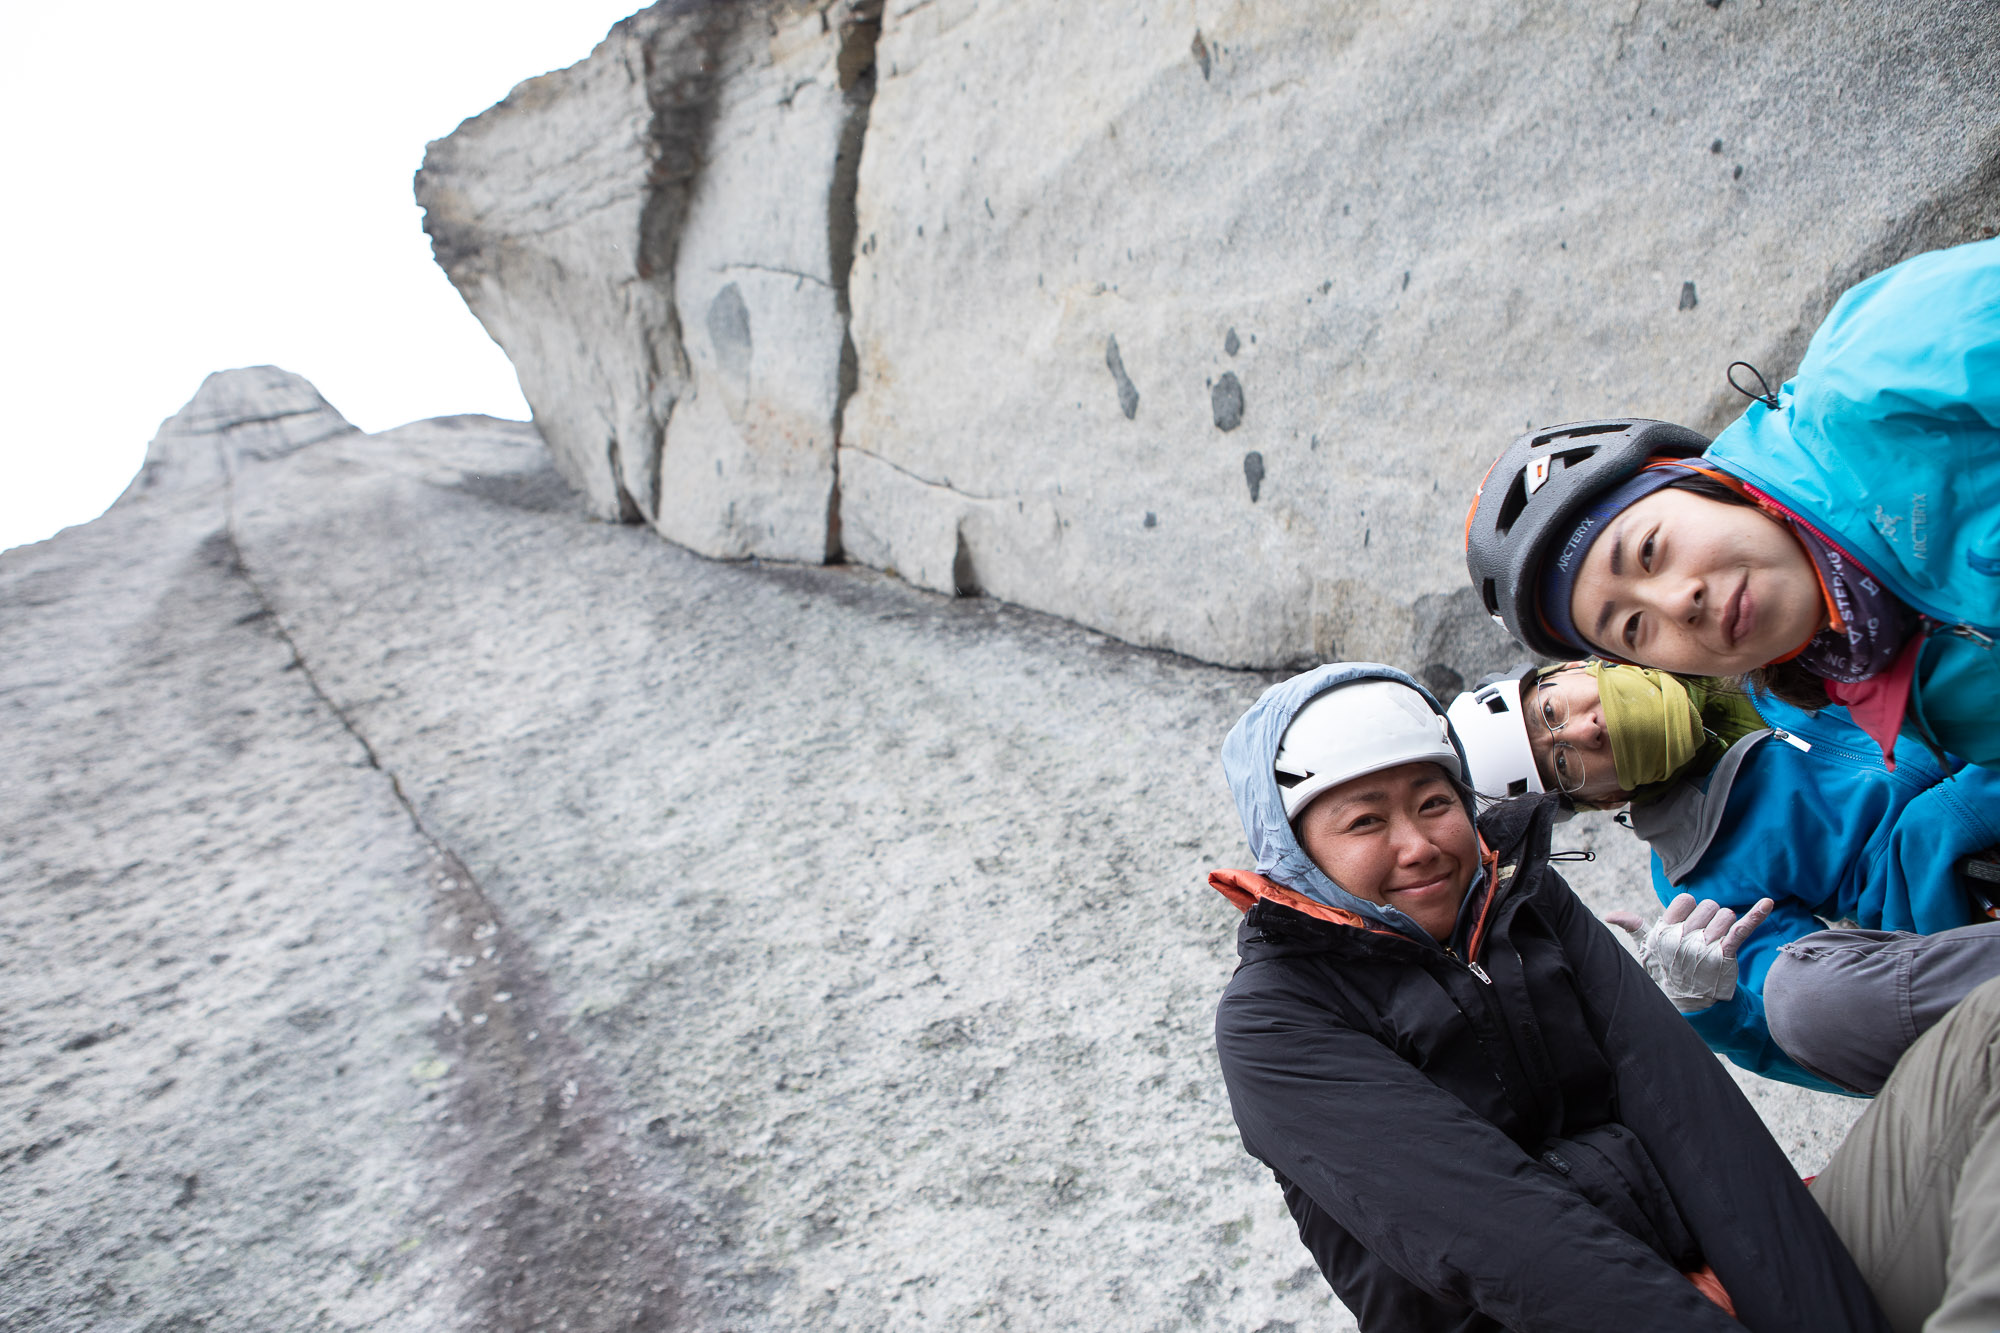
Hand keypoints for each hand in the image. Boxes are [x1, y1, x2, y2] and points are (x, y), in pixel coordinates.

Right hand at [1605, 894, 1774, 1013]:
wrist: (1690, 1004)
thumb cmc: (1667, 973)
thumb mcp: (1646, 951)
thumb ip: (1633, 927)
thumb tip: (1609, 915)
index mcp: (1665, 932)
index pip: (1685, 901)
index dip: (1690, 911)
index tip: (1689, 926)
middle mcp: (1683, 938)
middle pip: (1709, 906)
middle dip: (1710, 919)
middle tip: (1704, 939)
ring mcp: (1705, 946)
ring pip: (1726, 915)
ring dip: (1726, 926)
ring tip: (1717, 944)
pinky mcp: (1725, 954)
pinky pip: (1742, 928)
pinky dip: (1757, 915)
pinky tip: (1768, 903)